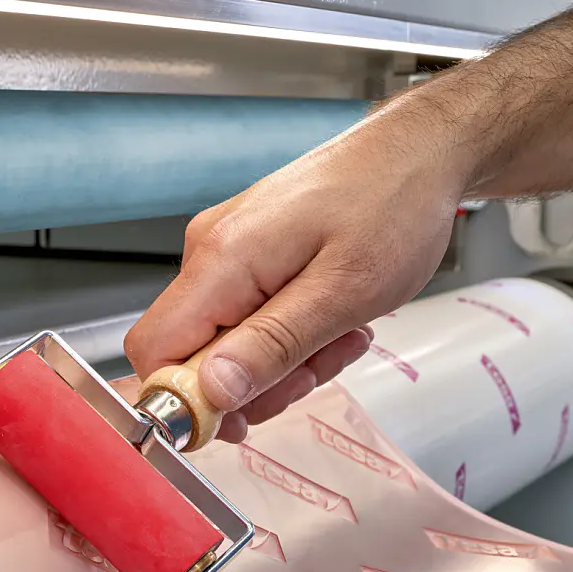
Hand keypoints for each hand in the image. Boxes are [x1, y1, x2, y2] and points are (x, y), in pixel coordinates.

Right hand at [123, 100, 467, 441]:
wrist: (420, 151)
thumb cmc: (392, 206)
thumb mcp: (343, 293)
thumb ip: (273, 345)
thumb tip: (212, 392)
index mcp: (221, 260)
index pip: (153, 350)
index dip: (185, 400)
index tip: (242, 420)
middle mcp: (210, 252)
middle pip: (192, 355)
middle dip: (255, 381)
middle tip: (318, 369)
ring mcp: (229, 251)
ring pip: (228, 342)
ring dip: (284, 359)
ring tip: (342, 333)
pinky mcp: (250, 253)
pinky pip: (251, 316)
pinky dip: (292, 332)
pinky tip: (336, 317)